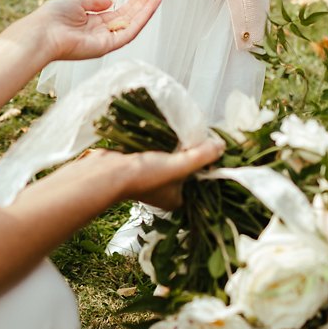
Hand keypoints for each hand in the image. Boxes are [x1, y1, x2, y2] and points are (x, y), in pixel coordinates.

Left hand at [30, 0, 161, 62]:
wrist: (42, 32)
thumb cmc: (53, 17)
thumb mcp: (76, 2)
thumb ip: (94, 1)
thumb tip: (111, 0)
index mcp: (92, 22)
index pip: (118, 11)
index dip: (133, 0)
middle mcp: (101, 32)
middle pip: (128, 16)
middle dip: (143, 3)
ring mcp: (105, 40)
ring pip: (132, 24)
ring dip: (146, 10)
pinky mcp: (107, 46)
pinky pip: (129, 32)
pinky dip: (142, 19)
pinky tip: (151, 6)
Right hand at [87, 137, 224, 210]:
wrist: (106, 172)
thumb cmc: (144, 175)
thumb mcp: (178, 166)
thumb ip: (201, 156)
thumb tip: (221, 145)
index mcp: (177, 198)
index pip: (199, 181)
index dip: (207, 164)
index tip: (212, 146)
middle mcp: (166, 190)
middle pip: (186, 169)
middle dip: (192, 153)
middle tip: (200, 136)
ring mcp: (152, 177)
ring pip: (172, 159)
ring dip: (177, 146)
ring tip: (186, 130)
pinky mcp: (140, 164)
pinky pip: (158, 152)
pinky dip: (163, 143)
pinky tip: (167, 130)